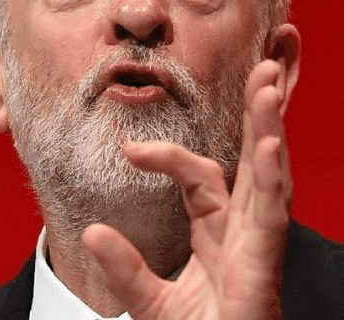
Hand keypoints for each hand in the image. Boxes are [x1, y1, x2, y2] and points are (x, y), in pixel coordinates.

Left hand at [81, 59, 289, 319]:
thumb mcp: (150, 302)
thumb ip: (124, 268)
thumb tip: (90, 234)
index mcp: (219, 235)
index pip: (199, 179)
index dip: (167, 158)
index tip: (128, 151)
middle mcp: (244, 234)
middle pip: (254, 163)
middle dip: (259, 115)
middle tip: (263, 67)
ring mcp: (258, 249)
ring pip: (269, 178)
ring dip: (269, 130)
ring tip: (268, 84)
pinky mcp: (263, 269)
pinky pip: (271, 218)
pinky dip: (272, 179)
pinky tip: (271, 144)